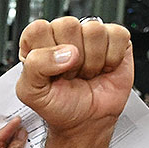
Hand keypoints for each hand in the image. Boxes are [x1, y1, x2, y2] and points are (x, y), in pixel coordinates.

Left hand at [0, 117, 31, 147]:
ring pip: (13, 141)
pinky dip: (25, 142)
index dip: (9, 127)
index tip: (18, 119)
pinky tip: (32, 135)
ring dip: (21, 134)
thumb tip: (22, 131)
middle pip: (5, 136)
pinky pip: (19, 147)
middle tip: (25, 117)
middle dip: (15, 129)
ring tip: (30, 123)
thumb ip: (16, 145)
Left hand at [15, 17, 133, 135]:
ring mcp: (90, 35)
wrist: (86, 123)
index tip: (49, 71)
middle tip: (70, 74)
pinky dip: (112, 59)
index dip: (46, 52)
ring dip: (92, 61)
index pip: (38, 28)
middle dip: (71, 59)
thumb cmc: (58, 105)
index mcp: (38, 43)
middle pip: (68, 25)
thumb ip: (35, 66)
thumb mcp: (31, 92)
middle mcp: (64, 35)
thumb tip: (67, 52)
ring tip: (86, 73)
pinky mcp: (115, 39)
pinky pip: (117, 36)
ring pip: (94, 30)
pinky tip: (104, 68)